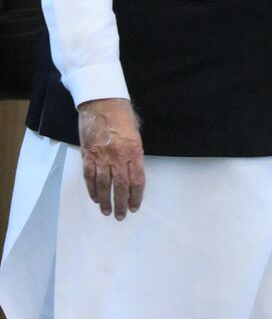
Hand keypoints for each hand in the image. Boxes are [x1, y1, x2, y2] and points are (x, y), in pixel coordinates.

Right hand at [77, 98, 145, 219]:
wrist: (101, 103)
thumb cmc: (122, 115)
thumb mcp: (136, 133)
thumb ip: (136, 152)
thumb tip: (134, 170)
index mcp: (134, 151)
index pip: (137, 180)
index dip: (136, 196)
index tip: (135, 207)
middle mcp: (118, 156)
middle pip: (120, 186)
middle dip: (121, 203)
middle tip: (120, 216)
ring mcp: (101, 157)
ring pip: (103, 185)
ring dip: (105, 200)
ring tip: (107, 211)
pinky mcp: (87, 155)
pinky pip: (89, 177)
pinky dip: (92, 189)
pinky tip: (95, 198)